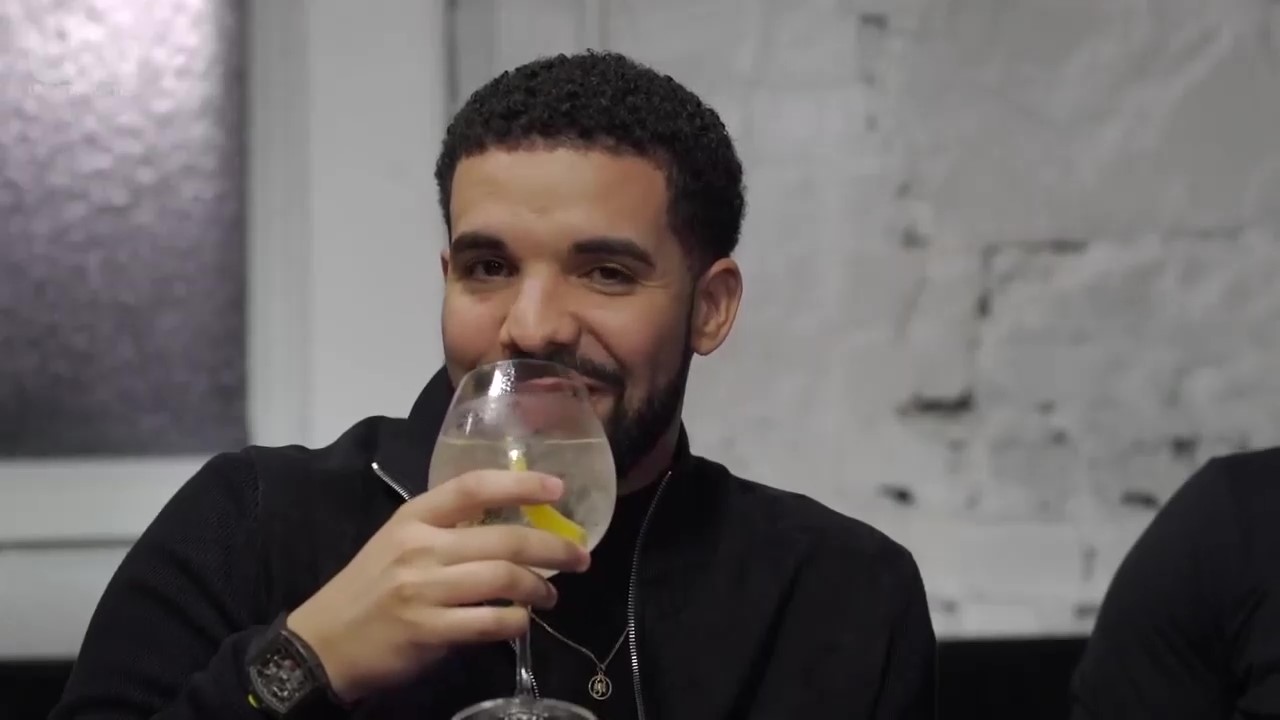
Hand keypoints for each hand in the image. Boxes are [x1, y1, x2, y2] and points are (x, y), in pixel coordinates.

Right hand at [285, 470, 590, 702]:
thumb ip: (447, 528)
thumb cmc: (369, 586)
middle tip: (579, 557)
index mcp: (414, 517)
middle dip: (553, 548)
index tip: (558, 488)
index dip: (521, 484)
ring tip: (550, 595)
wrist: (324, 641)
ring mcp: (424, 590)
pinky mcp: (428, 630)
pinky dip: (516, 623)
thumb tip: (510, 523)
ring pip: (504, 580)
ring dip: (540, 588)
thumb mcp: (399, 540)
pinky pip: (490, 622)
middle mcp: (420, 547)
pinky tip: (521, 623)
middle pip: (504, 539)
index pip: (474, 487)